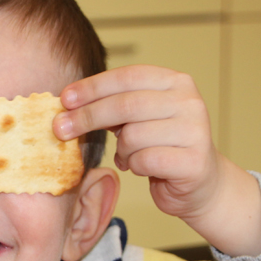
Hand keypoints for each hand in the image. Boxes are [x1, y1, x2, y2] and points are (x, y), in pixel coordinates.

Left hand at [54, 65, 220, 220]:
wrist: (199, 184)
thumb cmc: (161, 147)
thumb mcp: (138, 119)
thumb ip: (114, 107)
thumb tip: (68, 104)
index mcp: (175, 82)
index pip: (127, 76)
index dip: (93, 87)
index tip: (64, 99)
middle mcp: (189, 102)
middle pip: (125, 105)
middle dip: (88, 117)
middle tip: (61, 129)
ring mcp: (195, 131)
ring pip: (133, 136)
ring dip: (121, 150)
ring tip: (128, 156)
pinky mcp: (193, 161)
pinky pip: (144, 160)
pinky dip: (134, 166)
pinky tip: (141, 167)